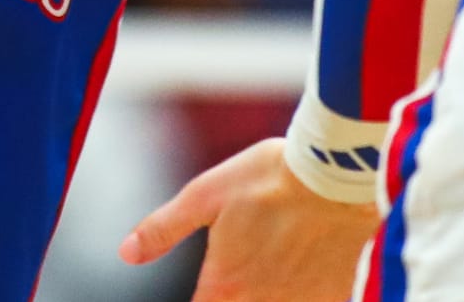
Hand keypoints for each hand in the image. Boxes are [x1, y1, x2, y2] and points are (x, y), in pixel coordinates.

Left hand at [119, 138, 378, 301]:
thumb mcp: (205, 194)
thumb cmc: (269, 178)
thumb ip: (163, 229)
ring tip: (260, 282)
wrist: (337, 175)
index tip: (205, 297)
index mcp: (225, 285)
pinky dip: (297, 301)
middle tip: (235, 283)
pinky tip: (293, 287)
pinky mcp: (332, 298)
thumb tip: (126, 253)